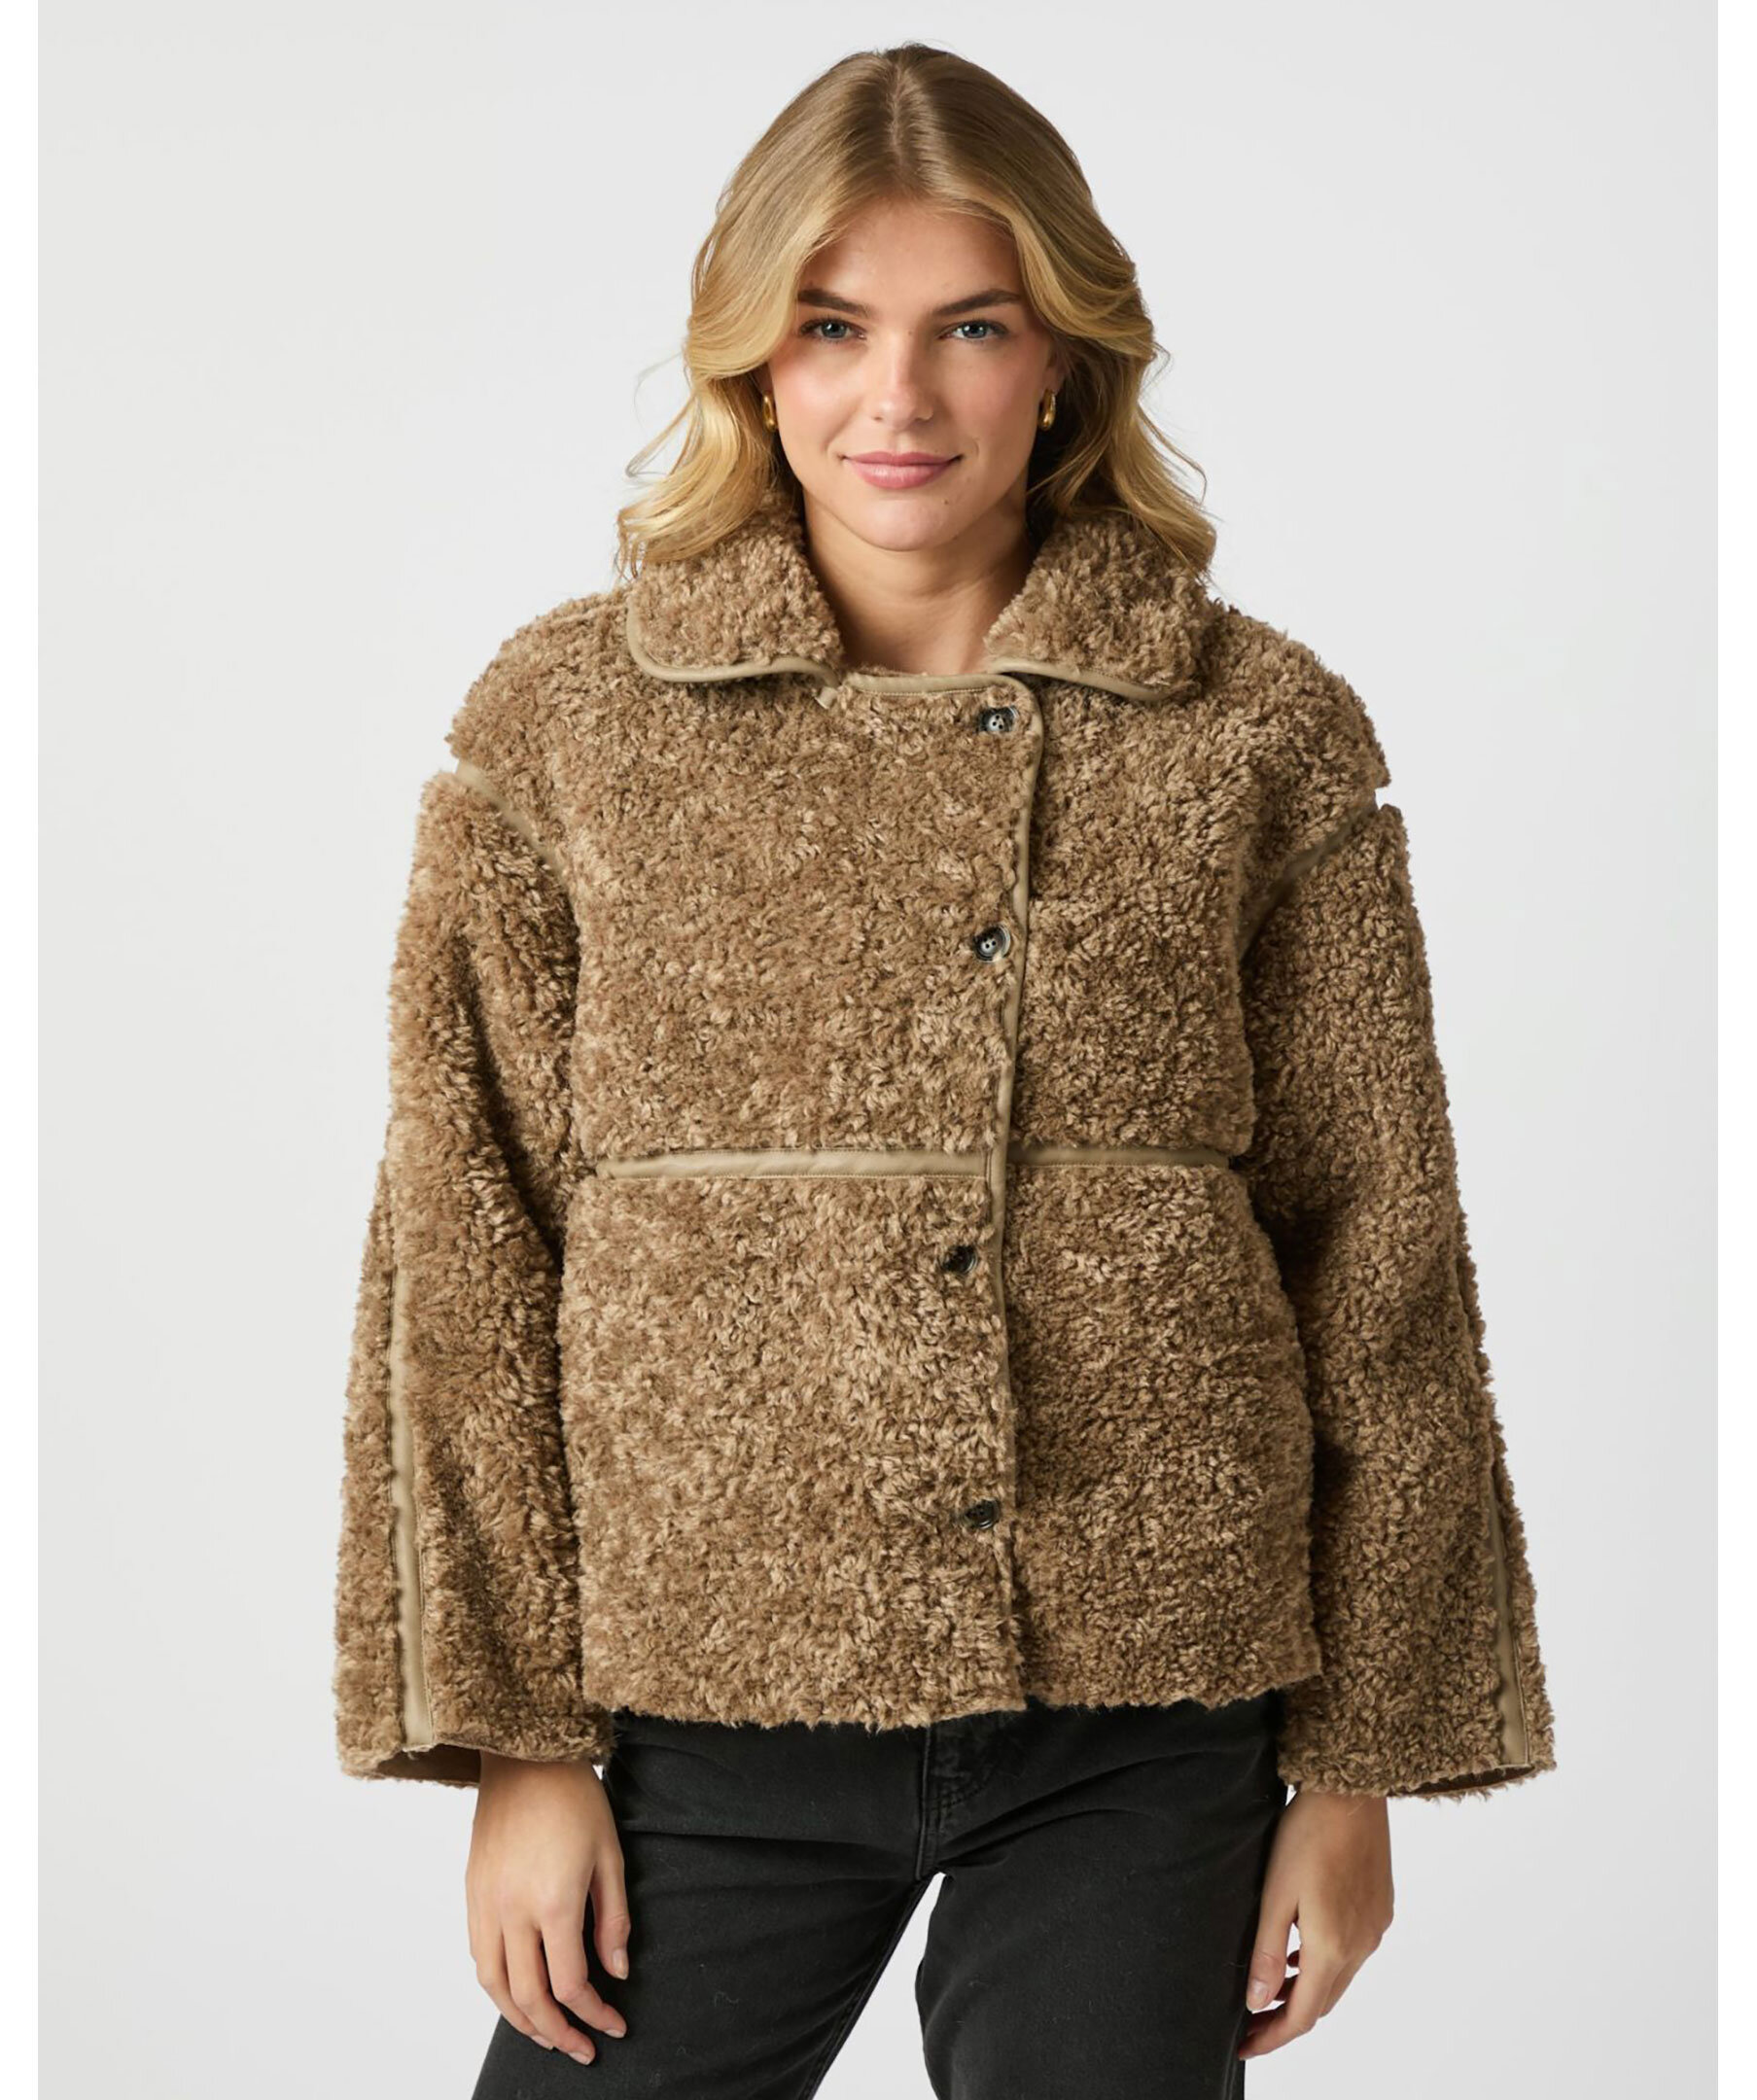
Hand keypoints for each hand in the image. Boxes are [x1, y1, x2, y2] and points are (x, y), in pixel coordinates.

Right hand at [465, 1751, 632, 2066]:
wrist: (524, 1754)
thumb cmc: (574, 1798)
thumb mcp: (610, 1855)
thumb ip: (613, 1920)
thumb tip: (616, 1972)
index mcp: (553, 1902)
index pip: (570, 1984)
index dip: (593, 2014)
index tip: (614, 2024)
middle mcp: (511, 1910)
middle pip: (528, 1997)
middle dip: (557, 2033)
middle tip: (582, 2048)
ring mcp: (485, 1903)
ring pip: (494, 1986)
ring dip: (520, 2020)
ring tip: (547, 2034)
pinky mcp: (471, 1892)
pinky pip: (478, 1956)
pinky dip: (497, 1987)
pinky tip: (517, 1992)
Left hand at [1238, 1786, 1393, 2060]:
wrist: (1351, 1791)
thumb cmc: (1307, 1834)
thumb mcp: (1275, 1893)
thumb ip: (1267, 1951)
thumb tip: (1255, 2002)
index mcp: (1332, 1948)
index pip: (1301, 2016)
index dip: (1271, 2036)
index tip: (1244, 2044)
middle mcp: (1361, 1946)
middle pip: (1321, 2003)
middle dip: (1285, 2018)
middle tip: (1250, 2021)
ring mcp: (1374, 1928)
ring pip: (1338, 1979)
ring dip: (1306, 1991)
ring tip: (1269, 1990)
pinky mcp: (1380, 1908)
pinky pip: (1352, 1953)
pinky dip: (1325, 1965)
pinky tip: (1302, 1950)